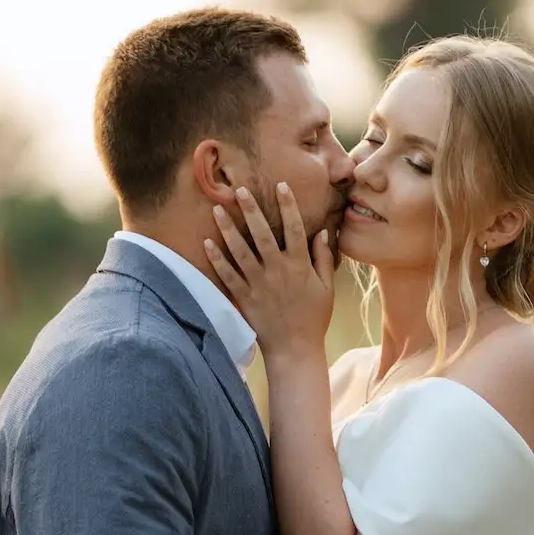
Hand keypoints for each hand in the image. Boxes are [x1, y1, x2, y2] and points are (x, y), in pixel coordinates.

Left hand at [204, 184, 334, 361]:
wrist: (295, 349)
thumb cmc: (314, 318)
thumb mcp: (327, 288)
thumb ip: (323, 259)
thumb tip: (323, 232)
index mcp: (300, 266)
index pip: (294, 228)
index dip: (288, 206)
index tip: (281, 185)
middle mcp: (278, 271)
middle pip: (262, 234)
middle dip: (251, 210)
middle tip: (240, 190)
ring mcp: (259, 284)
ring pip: (240, 251)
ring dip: (228, 229)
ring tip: (217, 209)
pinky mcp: (244, 298)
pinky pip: (228, 275)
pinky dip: (217, 259)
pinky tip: (207, 242)